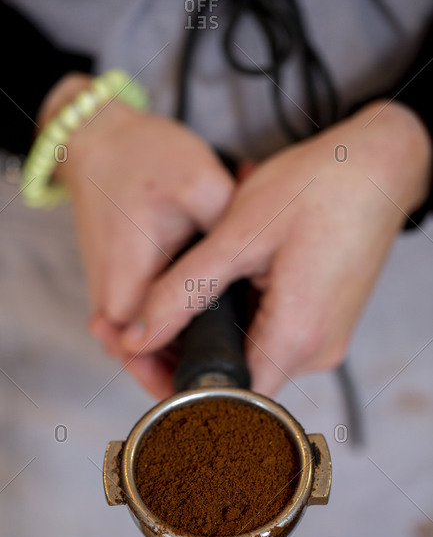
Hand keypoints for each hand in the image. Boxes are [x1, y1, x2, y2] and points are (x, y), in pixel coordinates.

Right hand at [38, 74, 234, 382]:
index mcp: (128, 278)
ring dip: (177, 355)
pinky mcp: (118, 284)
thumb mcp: (201, 186)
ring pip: (143, 346)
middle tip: (231, 381)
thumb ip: (231, 234)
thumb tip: (266, 276)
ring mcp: (110, 291)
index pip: (140, 354)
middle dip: (181, 374)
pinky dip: (171, 333)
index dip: (174, 381)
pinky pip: (142, 326)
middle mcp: (111, 294)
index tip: (211, 395)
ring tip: (228, 355)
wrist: (100, 141)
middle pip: (142, 359)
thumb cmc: (144, 158)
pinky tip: (208, 325)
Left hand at [120, 100, 431, 396]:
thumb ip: (184, 291)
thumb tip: (139, 334)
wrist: (378, 167)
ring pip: (254, 356)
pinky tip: (239, 279)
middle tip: (164, 314)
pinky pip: (275, 337)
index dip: (182, 387)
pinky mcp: (325, 322)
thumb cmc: (319, 188)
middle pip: (240, 379)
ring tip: (206, 285)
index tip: (152, 360)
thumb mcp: (238, 234)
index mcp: (297, 337)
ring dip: (222, 330)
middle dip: (195, 353)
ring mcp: (325, 338)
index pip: (228, 398)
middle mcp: (317, 350)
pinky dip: (247, 317)